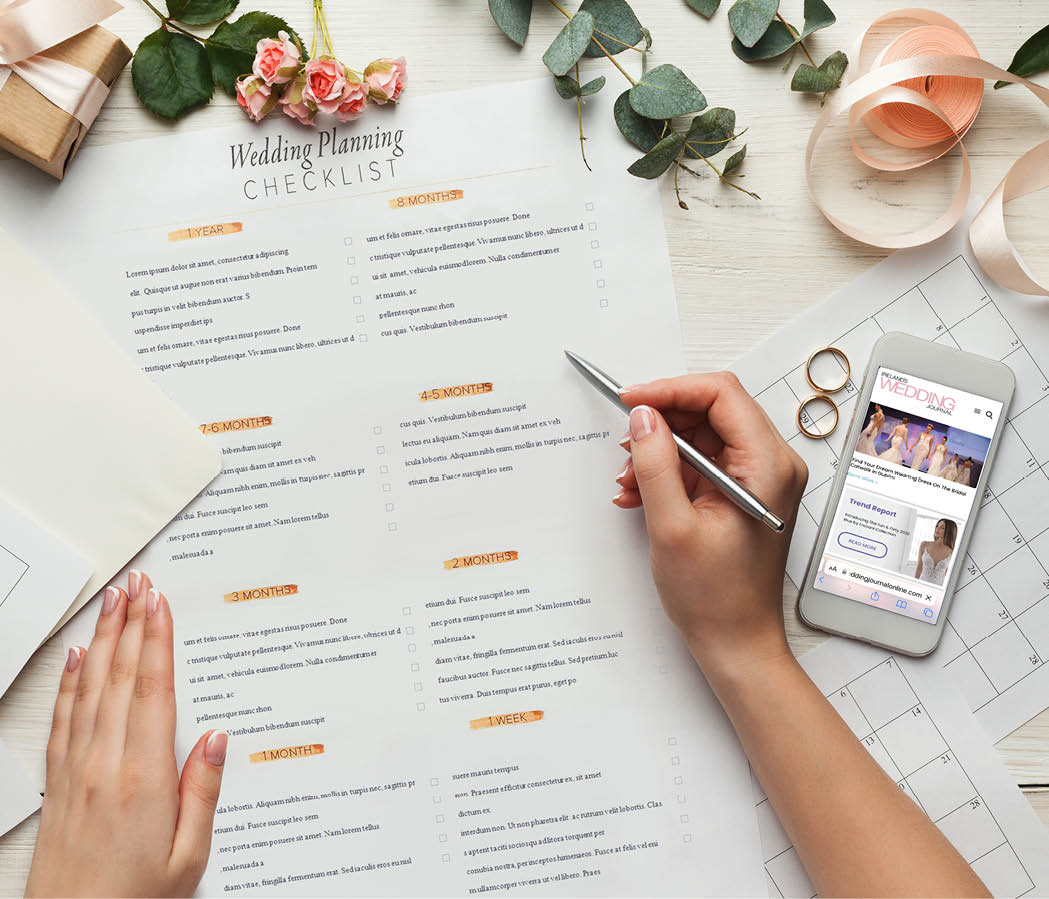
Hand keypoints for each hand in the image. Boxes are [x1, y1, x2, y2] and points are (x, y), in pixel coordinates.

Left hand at [26, 571, 226, 897]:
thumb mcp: (188, 858)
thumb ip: (204, 792)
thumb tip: (218, 738)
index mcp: (143, 778)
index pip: (152, 690)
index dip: (157, 640)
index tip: (160, 602)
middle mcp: (104, 764)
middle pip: (119, 677)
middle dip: (130, 622)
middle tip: (138, 581)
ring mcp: (76, 770)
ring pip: (89, 688)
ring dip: (103, 639)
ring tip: (112, 602)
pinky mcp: (58, 783)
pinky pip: (64, 718)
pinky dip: (70, 681)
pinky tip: (76, 658)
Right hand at [613, 373, 807, 680]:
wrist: (736, 642)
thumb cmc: (717, 598)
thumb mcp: (672, 527)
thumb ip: (655, 464)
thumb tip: (642, 417)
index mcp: (768, 466)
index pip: (721, 395)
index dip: (670, 391)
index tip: (631, 401)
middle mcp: (771, 464)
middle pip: (711, 410)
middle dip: (662, 423)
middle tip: (625, 442)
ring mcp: (757, 478)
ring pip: (702, 435)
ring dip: (659, 450)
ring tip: (629, 480)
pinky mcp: (741, 491)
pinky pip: (701, 461)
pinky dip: (667, 470)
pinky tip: (640, 493)